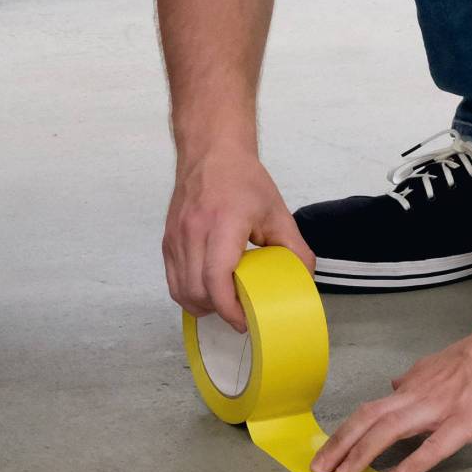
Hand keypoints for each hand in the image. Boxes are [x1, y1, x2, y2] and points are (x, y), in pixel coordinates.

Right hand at [162, 147, 314, 331]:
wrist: (211, 151)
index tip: (245, 320)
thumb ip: (294, 247)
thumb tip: (304, 278)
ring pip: (180, 290)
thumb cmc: (242, 179)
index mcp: (223, 223)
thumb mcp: (277, 211)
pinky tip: (207, 290)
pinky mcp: (167, 240)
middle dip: (218, 310)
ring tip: (223, 303)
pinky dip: (188, 292)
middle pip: (196, 291)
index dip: (229, 308)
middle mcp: (194, 231)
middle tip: (239, 312)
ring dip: (201, 305)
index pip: (216, 278)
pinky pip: (173, 279)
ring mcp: (176, 236)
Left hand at [310, 317, 471, 471]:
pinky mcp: (467, 421)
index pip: (373, 408)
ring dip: (361, 453)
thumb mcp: (447, 362)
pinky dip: (409, 464)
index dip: (348, 431)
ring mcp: (442, 408)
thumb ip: (420, 376)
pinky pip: (433, 446)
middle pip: (369, 418)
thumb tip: (396, 384)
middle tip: (318, 468)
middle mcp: (421, 394)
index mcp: (418, 383)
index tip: (331, 450)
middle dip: (340, 444)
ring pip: (389, 429)